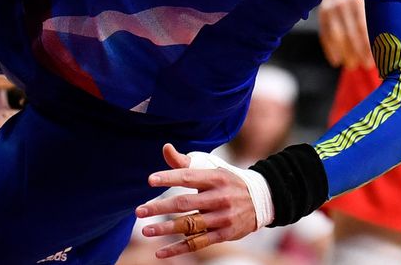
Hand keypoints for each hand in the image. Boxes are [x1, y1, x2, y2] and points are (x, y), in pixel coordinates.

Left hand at [135, 144, 258, 257]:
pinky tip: (160, 252)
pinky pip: (198, 243)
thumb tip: (165, 148)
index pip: (189, 177)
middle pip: (185, 203)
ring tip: (146, 230)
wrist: (261, 200)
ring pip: (190, 224)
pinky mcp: (224, 234)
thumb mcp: (212, 169)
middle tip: (139, 211)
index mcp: (216, 178)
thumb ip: (186, 162)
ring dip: (166, 228)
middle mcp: (220, 197)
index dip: (169, 178)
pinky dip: (178, 248)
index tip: (150, 180)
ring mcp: (223, 217)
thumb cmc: (227, 182)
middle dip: (160, 207)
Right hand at [317, 0, 373, 69]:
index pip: (364, 28)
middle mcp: (343, 4)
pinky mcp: (321, 12)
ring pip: (337, 36)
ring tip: (353, 65)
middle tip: (366, 65)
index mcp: (358, 0)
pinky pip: (325, 34)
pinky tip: (336, 61)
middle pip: (351, 34)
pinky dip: (330, 50)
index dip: (369, 45)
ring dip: (345, 53)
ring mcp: (330, 8)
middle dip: (359, 52)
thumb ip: (379, 12)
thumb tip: (395, 36)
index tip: (377, 59)